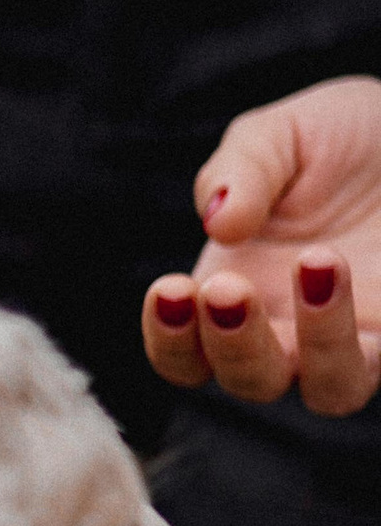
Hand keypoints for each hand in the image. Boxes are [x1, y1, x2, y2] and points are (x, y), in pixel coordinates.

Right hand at [141, 77, 380, 415]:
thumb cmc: (341, 139)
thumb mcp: (280, 136)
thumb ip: (240, 171)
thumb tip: (217, 223)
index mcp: (238, 296)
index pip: (186, 355)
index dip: (169, 338)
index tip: (171, 289)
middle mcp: (292, 334)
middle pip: (250, 381)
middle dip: (233, 342)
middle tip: (228, 287)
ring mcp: (357, 338)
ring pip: (328, 389)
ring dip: (316, 342)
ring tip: (314, 263)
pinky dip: (354, 325)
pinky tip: (334, 265)